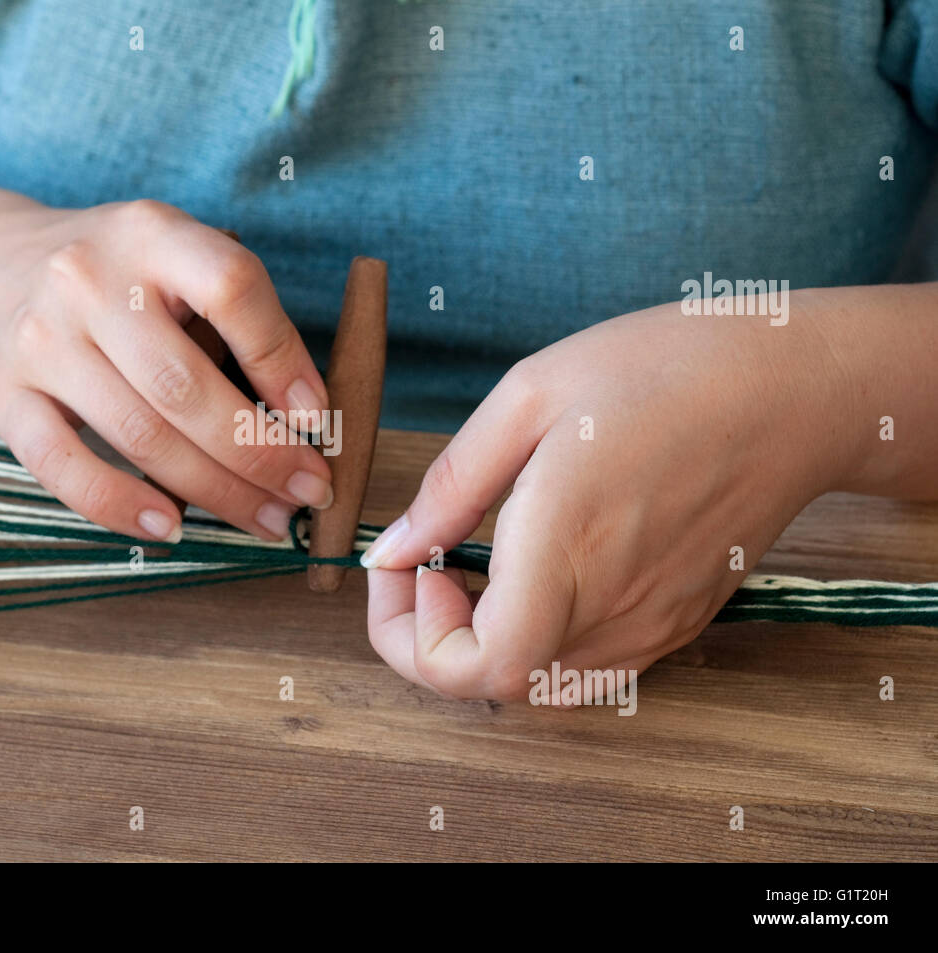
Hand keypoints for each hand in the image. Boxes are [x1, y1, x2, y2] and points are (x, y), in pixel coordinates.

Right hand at [0, 199, 333, 542]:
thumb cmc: (114, 279)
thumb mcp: (172, 256)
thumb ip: (233, 316)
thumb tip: (306, 422)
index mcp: (150, 234)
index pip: (231, 287)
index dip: (283, 358)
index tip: (318, 419)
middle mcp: (88, 281)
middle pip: (186, 385)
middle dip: (260, 454)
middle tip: (308, 493)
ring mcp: (40, 340)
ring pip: (139, 434)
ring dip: (214, 491)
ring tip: (266, 520)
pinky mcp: (3, 395)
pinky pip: (64, 467)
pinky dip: (121, 506)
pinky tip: (169, 529)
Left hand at [361, 293, 864, 700]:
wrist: (798, 389)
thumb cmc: (664, 370)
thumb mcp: (529, 396)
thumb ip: (451, 486)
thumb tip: (392, 551)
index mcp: (568, 553)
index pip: (479, 672)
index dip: (415, 640)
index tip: (410, 567)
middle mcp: (614, 610)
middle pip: (499, 684)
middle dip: (434, 637)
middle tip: (428, 560)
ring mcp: (653, 626)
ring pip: (539, 682)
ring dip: (485, 639)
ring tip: (475, 564)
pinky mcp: (678, 623)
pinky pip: (587, 664)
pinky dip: (538, 638)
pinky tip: (534, 572)